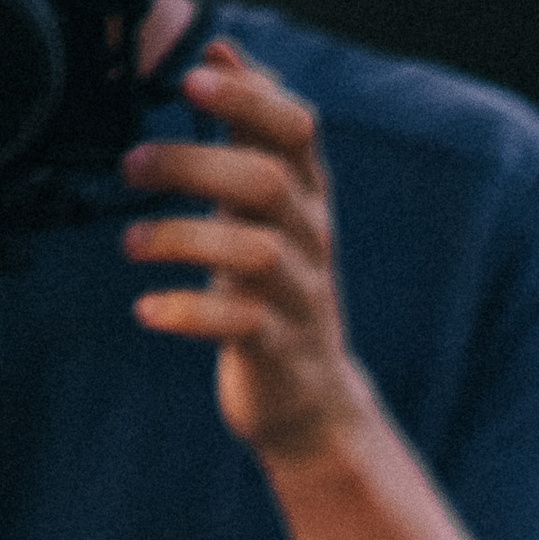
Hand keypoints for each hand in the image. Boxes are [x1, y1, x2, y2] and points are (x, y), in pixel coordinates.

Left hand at [123, 40, 366, 461]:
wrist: (311, 398)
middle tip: (131, 166)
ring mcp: (299, 298)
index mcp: (306, 198)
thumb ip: (249, 131)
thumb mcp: (268, 205)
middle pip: (268, 183)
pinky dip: (189, 314)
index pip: (297, 131)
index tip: (191, 82)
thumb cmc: (275, 288)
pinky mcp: (280, 352)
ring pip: (254, 253)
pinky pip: (239, 325)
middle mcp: (311, 241)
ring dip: (182, 238)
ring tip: (132, 243)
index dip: (250, 99)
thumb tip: (221, 46)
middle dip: (194, 164)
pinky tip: (148, 309)